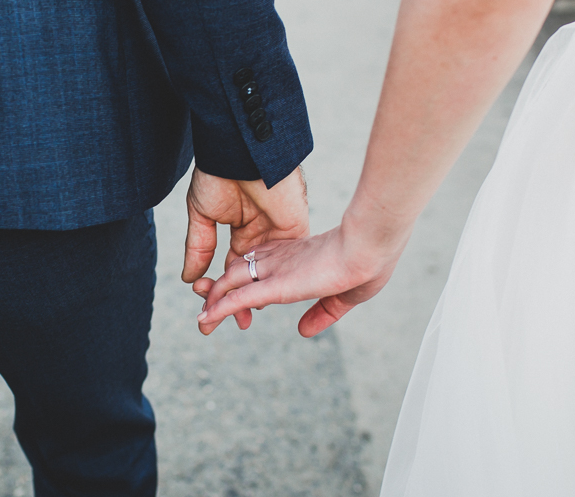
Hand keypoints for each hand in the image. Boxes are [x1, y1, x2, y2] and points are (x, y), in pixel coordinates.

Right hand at [183, 166, 308, 328]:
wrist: (243, 154)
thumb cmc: (220, 175)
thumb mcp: (202, 214)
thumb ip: (198, 247)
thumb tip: (190, 278)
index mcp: (239, 226)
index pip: (229, 267)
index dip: (217, 288)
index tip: (205, 308)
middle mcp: (260, 234)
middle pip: (249, 277)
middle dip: (234, 302)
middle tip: (218, 323)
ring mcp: (278, 234)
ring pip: (267, 276)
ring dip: (254, 298)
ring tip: (240, 321)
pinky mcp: (294, 232)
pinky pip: (285, 263)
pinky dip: (273, 282)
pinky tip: (260, 301)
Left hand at [195, 215, 405, 336]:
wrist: (373, 244)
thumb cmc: (371, 262)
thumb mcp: (345, 297)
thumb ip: (323, 313)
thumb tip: (303, 331)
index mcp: (295, 255)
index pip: (258, 265)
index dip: (243, 281)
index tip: (234, 296)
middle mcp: (279, 258)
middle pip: (237, 270)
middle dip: (219, 288)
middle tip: (205, 305)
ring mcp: (276, 268)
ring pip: (231, 282)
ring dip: (212, 300)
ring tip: (201, 320)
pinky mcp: (277, 283)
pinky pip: (240, 296)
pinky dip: (219, 308)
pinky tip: (205, 319)